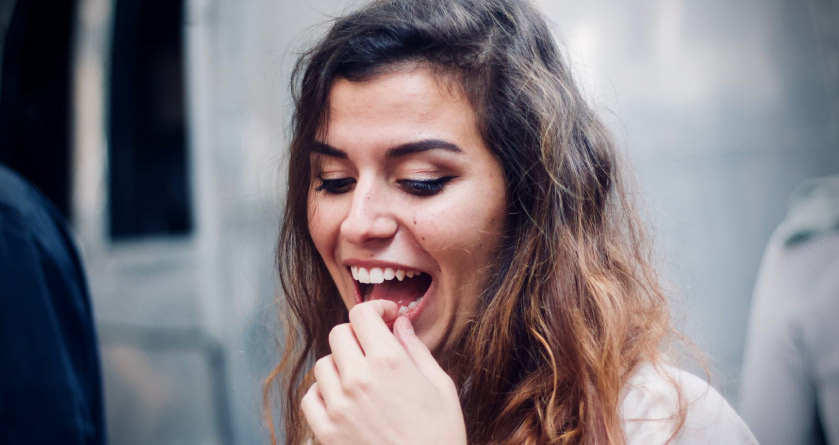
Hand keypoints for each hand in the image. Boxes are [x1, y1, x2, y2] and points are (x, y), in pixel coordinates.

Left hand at [301, 300, 466, 443]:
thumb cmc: (441, 434)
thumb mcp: (440, 385)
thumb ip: (416, 349)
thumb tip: (401, 323)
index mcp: (389, 361)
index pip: (362, 314)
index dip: (375, 308)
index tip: (385, 316)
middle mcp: (358, 378)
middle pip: (339, 334)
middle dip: (358, 334)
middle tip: (374, 347)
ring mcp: (339, 406)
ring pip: (323, 364)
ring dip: (340, 364)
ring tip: (361, 377)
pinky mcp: (327, 431)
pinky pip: (311, 398)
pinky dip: (323, 394)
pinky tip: (343, 400)